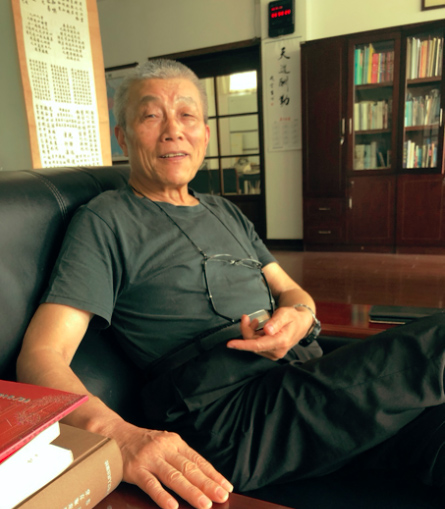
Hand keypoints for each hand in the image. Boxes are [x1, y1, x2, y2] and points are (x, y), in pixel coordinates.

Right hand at [114, 421, 232, 508]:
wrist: (115, 435)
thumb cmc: (143, 443)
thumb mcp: (165, 444)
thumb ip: (180, 457)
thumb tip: (203, 476)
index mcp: (175, 443)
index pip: (198, 460)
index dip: (213, 474)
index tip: (226, 486)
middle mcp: (165, 449)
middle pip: (189, 469)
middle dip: (207, 484)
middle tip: (221, 496)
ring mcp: (150, 459)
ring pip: (173, 477)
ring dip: (190, 491)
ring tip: (204, 504)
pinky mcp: (135, 469)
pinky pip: (150, 484)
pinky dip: (162, 496)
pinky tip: (172, 506)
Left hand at [226, 306, 312, 359]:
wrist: (301, 324)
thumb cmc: (293, 317)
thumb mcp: (286, 313)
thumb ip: (276, 321)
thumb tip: (267, 330)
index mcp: (281, 341)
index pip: (258, 345)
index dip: (243, 345)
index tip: (230, 344)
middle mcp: (277, 351)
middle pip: (252, 343)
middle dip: (246, 329)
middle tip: (246, 317)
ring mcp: (274, 353)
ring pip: (253, 344)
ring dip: (250, 332)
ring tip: (256, 321)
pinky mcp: (270, 353)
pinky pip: (256, 345)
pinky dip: (254, 336)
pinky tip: (259, 328)